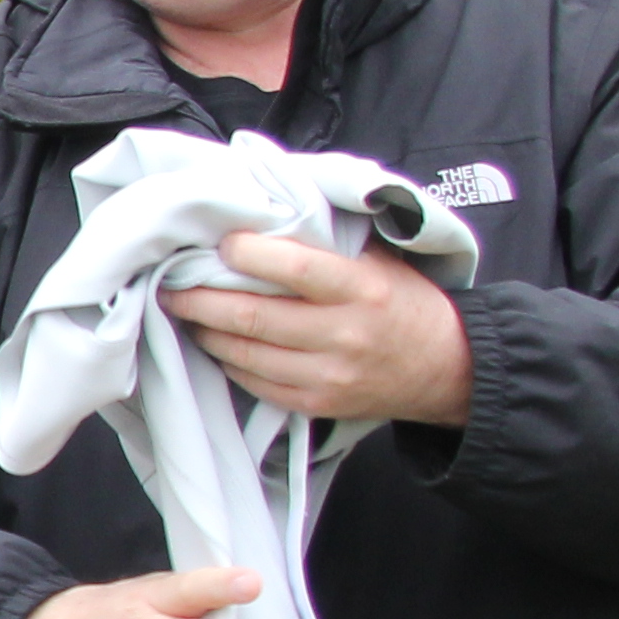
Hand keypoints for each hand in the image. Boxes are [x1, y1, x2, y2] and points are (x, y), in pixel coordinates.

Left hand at [159, 230, 472, 425]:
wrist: (445, 368)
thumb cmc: (403, 302)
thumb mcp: (378, 261)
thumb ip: (327, 242)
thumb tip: (264, 214)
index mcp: (360, 289)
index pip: (293, 268)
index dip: (247, 254)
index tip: (220, 243)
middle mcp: (343, 335)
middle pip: (253, 317)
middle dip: (202, 299)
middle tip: (172, 282)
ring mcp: (328, 375)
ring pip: (246, 353)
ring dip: (206, 330)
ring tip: (185, 310)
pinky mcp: (317, 404)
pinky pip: (256, 383)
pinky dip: (228, 361)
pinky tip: (214, 342)